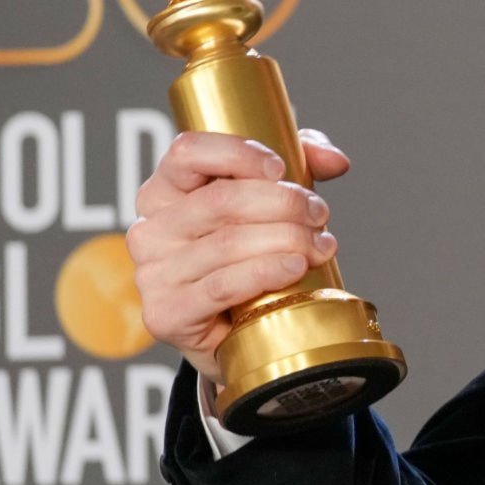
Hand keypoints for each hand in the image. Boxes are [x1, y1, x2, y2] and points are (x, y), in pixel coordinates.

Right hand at [126, 128, 349, 384]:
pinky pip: (223, 285)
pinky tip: (296, 267)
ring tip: (321, 245)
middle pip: (221, 200)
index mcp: (164, 191)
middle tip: (320, 214)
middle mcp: (150, 229)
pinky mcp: (166, 313)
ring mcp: (153, 273)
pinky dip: (267, 272)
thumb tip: (335, 160)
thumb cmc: (248, 255)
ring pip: (229, 243)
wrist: (234, 331)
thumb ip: (302, 163)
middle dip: (285, 203)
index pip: (188, 153)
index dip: (239, 154)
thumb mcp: (271, 198)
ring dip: (288, 239)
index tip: (282, 169)